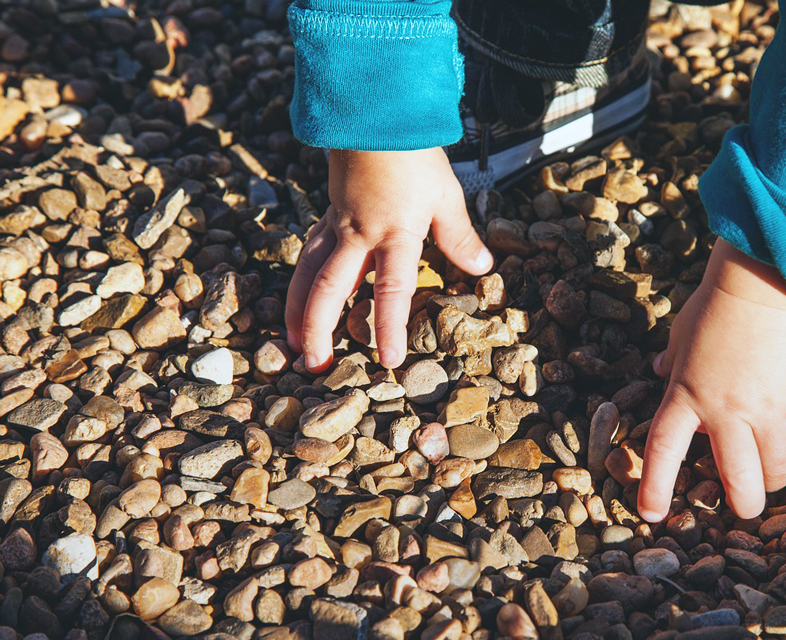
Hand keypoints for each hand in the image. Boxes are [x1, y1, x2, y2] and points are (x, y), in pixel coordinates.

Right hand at [286, 148, 492, 370]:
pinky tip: (297, 299)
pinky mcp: (327, 215)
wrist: (376, 114)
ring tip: (291, 341)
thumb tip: (481, 267)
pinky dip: (299, 281)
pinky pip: (307, 253)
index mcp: (393, 233)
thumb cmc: (414, 155)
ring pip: (307, 272)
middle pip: (331, 288)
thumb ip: (460, 236)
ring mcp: (337, 225)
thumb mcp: (445, 196)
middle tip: (314, 364)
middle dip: (319, 328)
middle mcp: (358, 235)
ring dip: (297, 309)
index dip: (389, 327)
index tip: (388, 360)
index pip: (391, 289)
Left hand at [637, 241, 785, 520]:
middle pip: (738, 479)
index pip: (664, 452)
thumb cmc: (715, 306)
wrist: (763, 285)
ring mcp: (765, 407)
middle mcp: (725, 410)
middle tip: (743, 510)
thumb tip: (659, 370)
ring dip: (773, 478)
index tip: (650, 514)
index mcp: (686, 395)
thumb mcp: (680, 335)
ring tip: (768, 476)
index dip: (655, 487)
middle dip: (743, 505)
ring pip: (777, 467)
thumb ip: (671, 361)